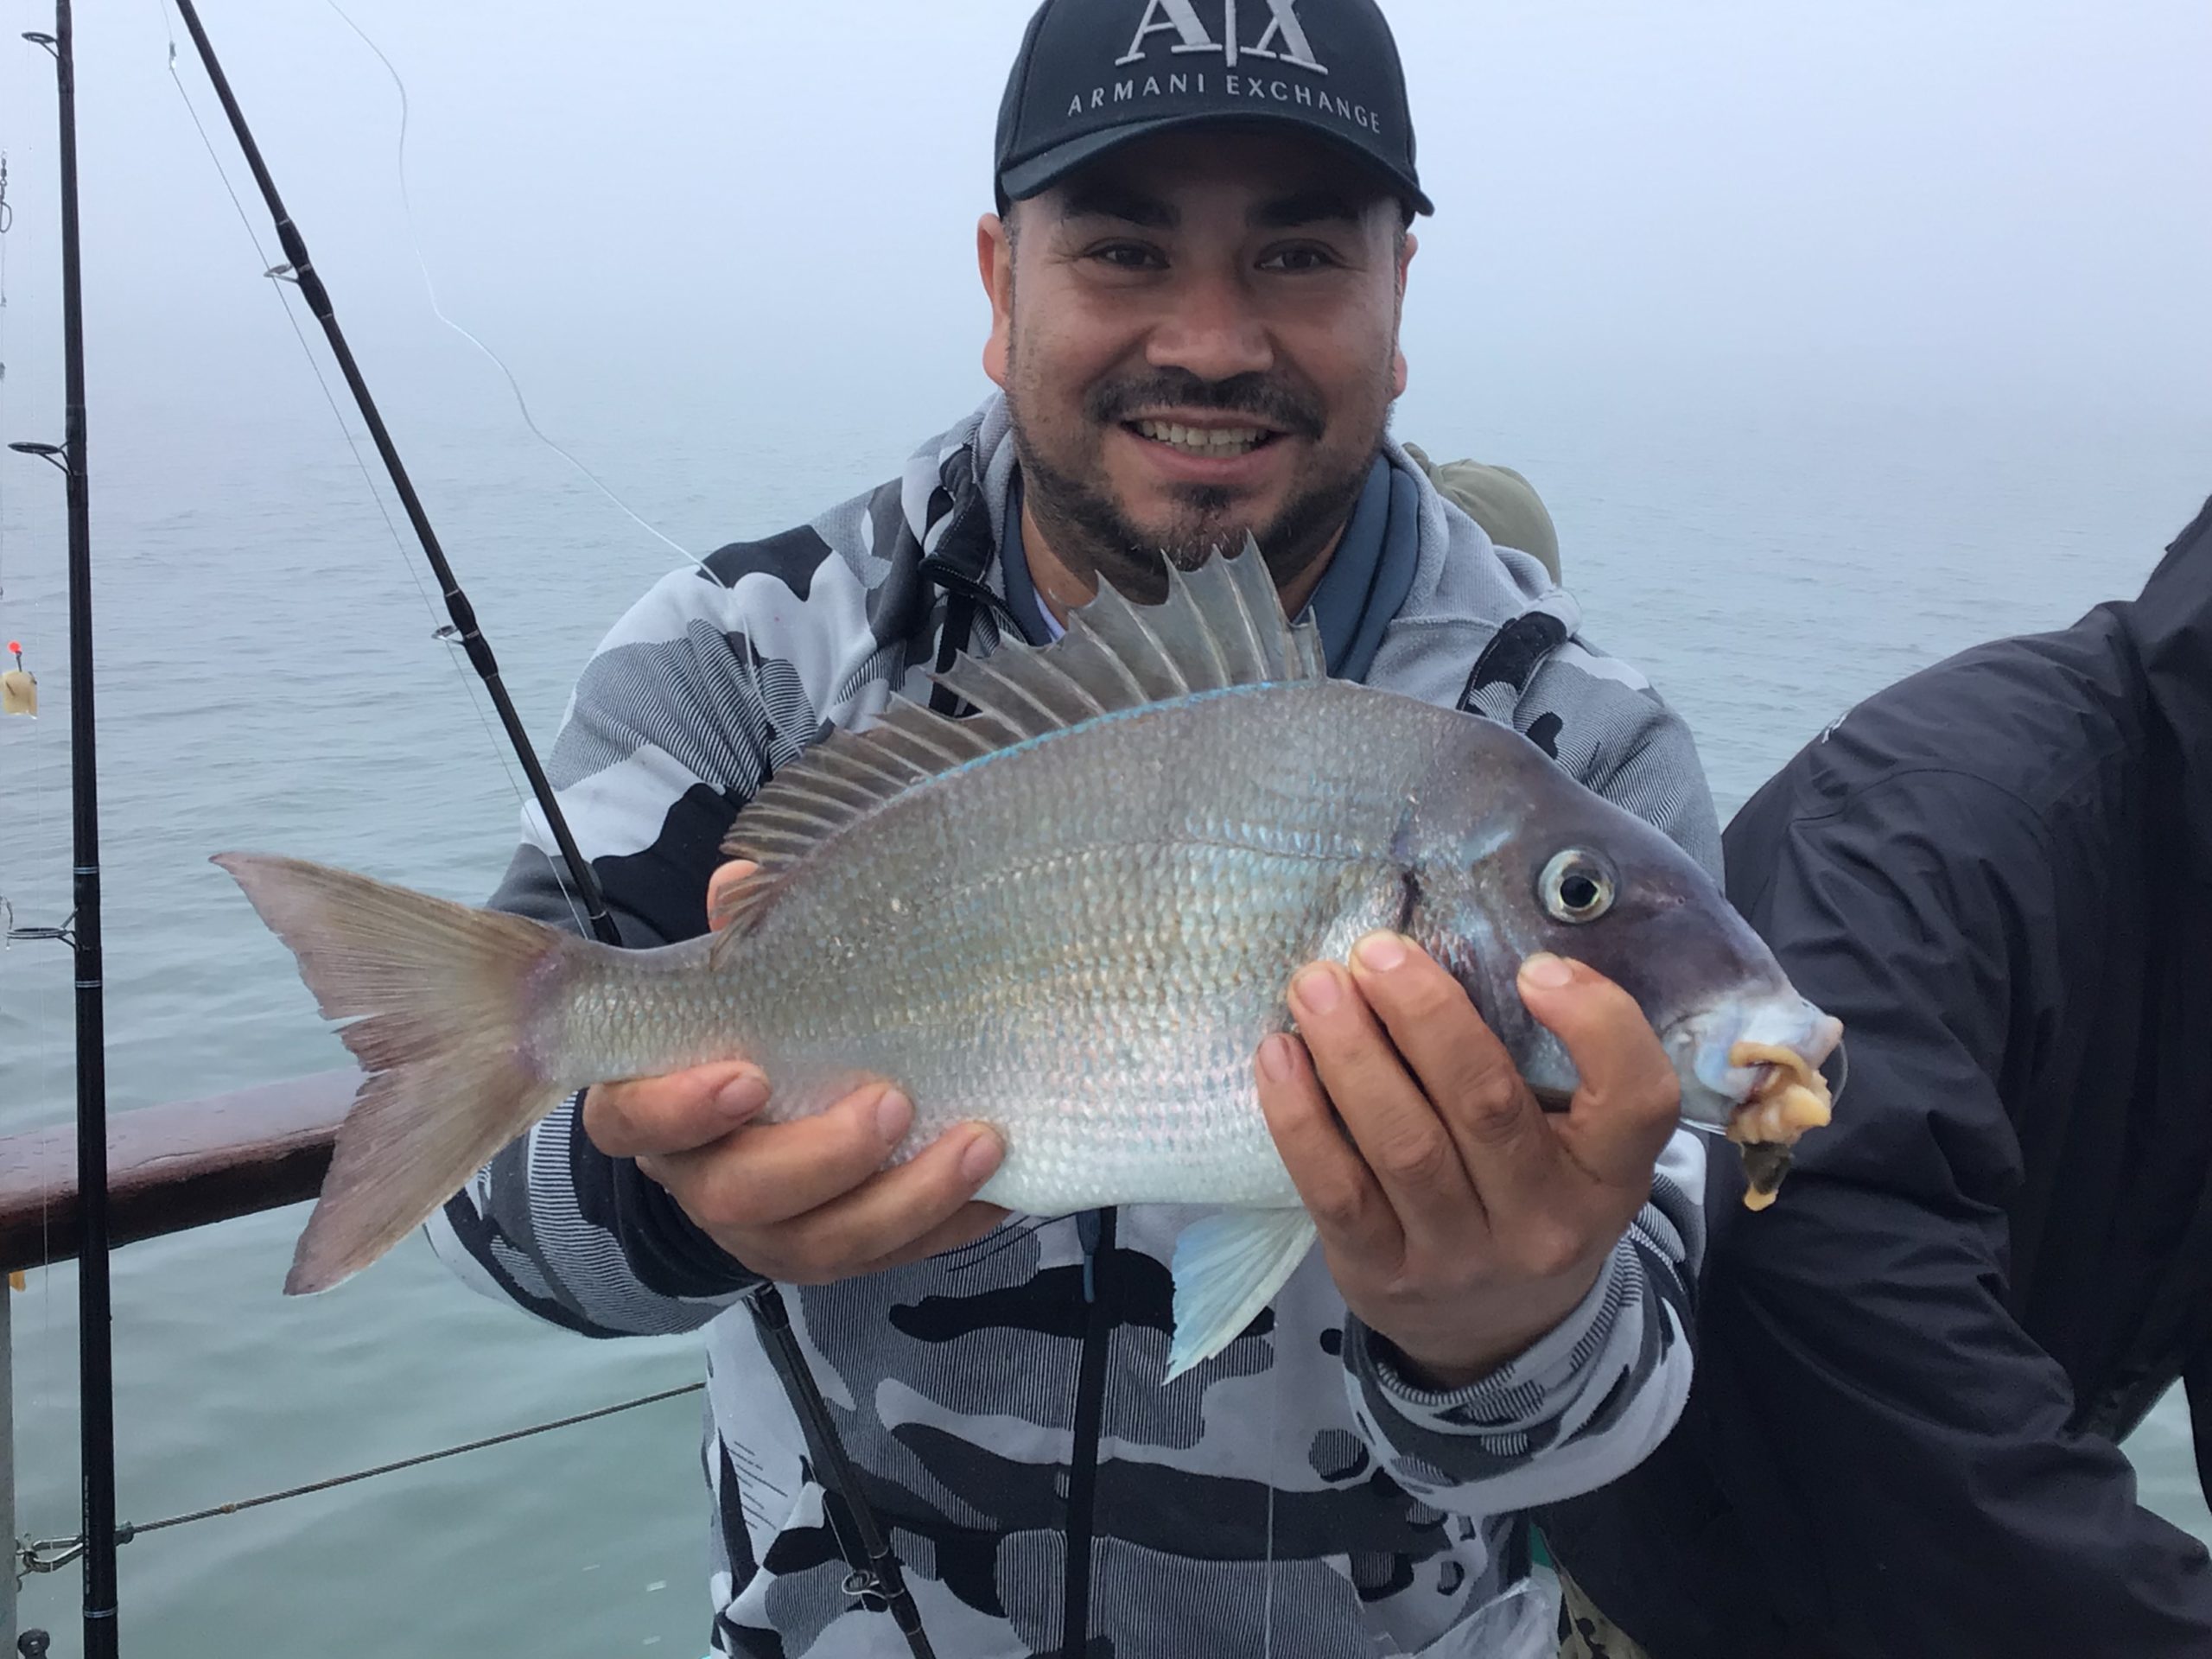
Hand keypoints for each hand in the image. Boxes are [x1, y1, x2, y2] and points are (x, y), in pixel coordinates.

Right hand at [581, 860, 1008, 1283]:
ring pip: (823, 1246)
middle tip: (893, 1103)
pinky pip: (891, 1261)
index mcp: (651, 1107)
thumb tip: (744, 875)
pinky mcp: (833, 1254)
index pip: (633, 1122)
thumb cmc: (756, 1024)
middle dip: (823, 1158)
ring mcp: (765, 1234)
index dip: (682, 1110)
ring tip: (978, 1143)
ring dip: (906, 1199)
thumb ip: (743, 932)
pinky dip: (948, 1226)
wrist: (774, 1100)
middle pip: (738, 1198)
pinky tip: (1003, 1187)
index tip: (749, 1074)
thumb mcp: (743, 975)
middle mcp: (699, 1181)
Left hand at [1256, 935, 1678, 1387]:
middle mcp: (1545, 1222)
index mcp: (1610, 1177)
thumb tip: (1461, 946)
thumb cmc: (1530, 1196)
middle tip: (1375, 950)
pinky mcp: (1382, 1274)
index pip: (1638, 1101)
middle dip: (1425, 1014)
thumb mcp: (1576, 1147)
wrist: (1494, 1332)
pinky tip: (1279, 1055)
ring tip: (1316, 986)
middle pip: (1487, 1105)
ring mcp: (1461, 1257)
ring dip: (1352, 1053)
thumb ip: (1547, 1065)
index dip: (1596, 1024)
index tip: (1536, 968)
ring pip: (1405, 1144)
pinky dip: (1301, 1116)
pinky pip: (1336, 1189)